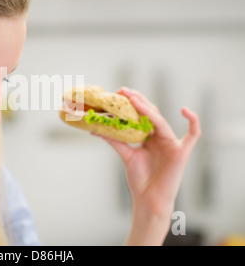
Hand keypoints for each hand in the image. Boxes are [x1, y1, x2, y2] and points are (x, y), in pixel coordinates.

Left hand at [91, 87, 200, 244]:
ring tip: (134, 99)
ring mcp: (171, 143)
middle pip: (151, 113)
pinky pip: (193, 135)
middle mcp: (160, 137)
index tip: (118, 92)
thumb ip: (114, 140)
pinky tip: (184, 110)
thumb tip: (95, 130)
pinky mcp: (182, 152)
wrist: (148, 199)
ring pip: (161, 121)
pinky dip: (193, 121)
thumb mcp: (125, 155)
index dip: (132, 103)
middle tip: (123, 91)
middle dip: (138, 101)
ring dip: (148, 109)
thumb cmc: (139, 179)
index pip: (141, 115)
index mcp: (148, 137)